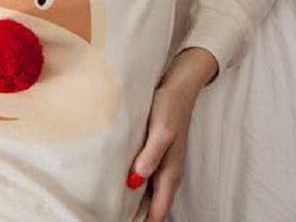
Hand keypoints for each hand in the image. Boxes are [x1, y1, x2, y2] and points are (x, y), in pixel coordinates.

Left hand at [128, 48, 218, 221]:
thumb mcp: (160, 130)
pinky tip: (126, 186)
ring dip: (140, 205)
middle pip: (156, 206)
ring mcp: (165, 163)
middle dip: (141, 217)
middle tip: (116, 219)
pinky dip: (139, 188)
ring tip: (119, 212)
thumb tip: (135, 182)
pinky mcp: (158, 152)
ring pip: (153, 193)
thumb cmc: (169, 107)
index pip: (159, 210)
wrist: (179, 86)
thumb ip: (150, 156)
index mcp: (171, 171)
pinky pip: (150, 178)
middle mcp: (169, 172)